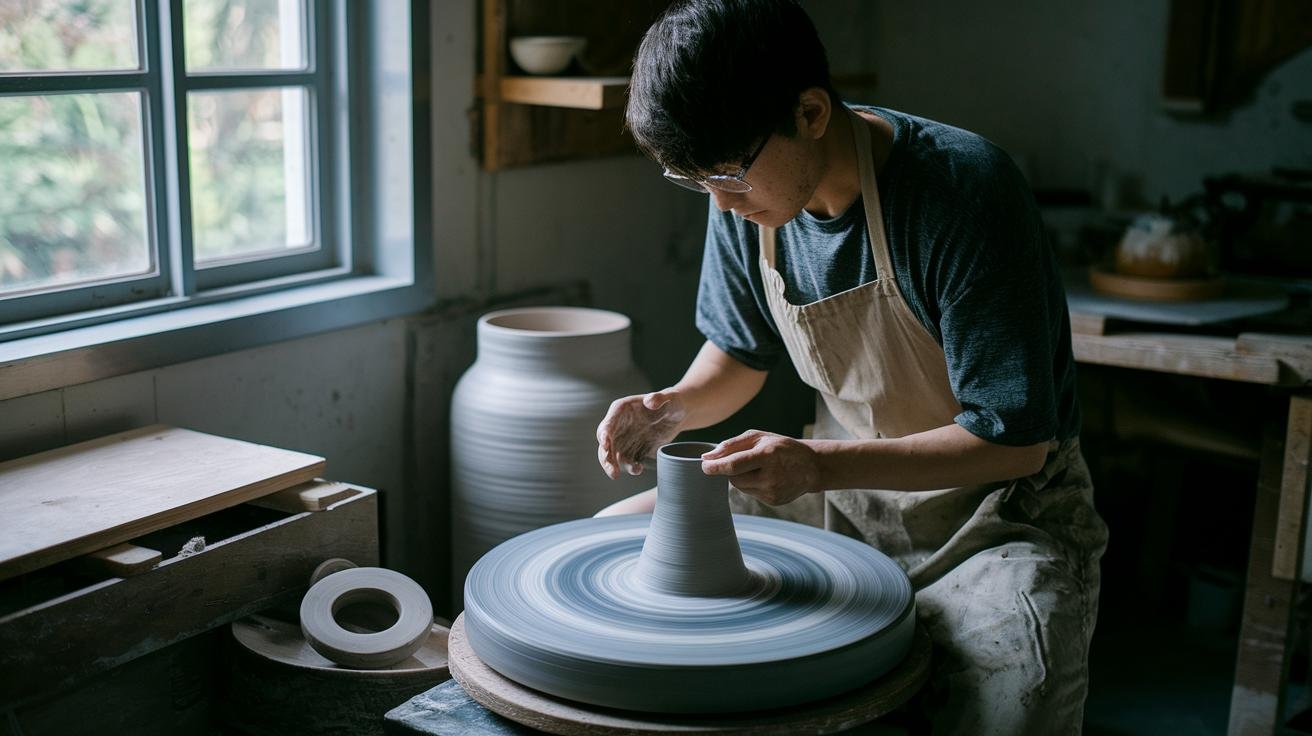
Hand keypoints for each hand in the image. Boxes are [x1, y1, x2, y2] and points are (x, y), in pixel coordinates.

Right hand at [596, 389, 685, 478]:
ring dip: (614, 465)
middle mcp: (619, 425)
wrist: (679, 415)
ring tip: (623, 473)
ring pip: (613, 455)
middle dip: (606, 457)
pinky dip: (630, 466)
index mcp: (622, 409)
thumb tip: (649, 401)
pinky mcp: (634, 450)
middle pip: (606, 442)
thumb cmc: (672, 402)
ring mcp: (625, 439)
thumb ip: (659, 398)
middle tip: (612, 471)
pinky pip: (628, 460)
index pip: (609, 422)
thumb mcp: (669, 397)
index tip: (605, 444)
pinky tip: (638, 468)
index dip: (604, 433)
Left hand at [700, 430, 821, 505]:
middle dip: (729, 470)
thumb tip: (707, 457)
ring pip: (740, 487)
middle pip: (734, 478)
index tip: (704, 466)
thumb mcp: (759, 437)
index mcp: (767, 455)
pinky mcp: (773, 501)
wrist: (811, 466)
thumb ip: (732, 445)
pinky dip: (751, 485)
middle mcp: (771, 476)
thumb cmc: (781, 447)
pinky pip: (750, 493)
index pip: (733, 466)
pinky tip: (766, 477)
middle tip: (740, 460)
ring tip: (758, 467)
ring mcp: (773, 492)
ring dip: (740, 477)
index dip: (715, 467)